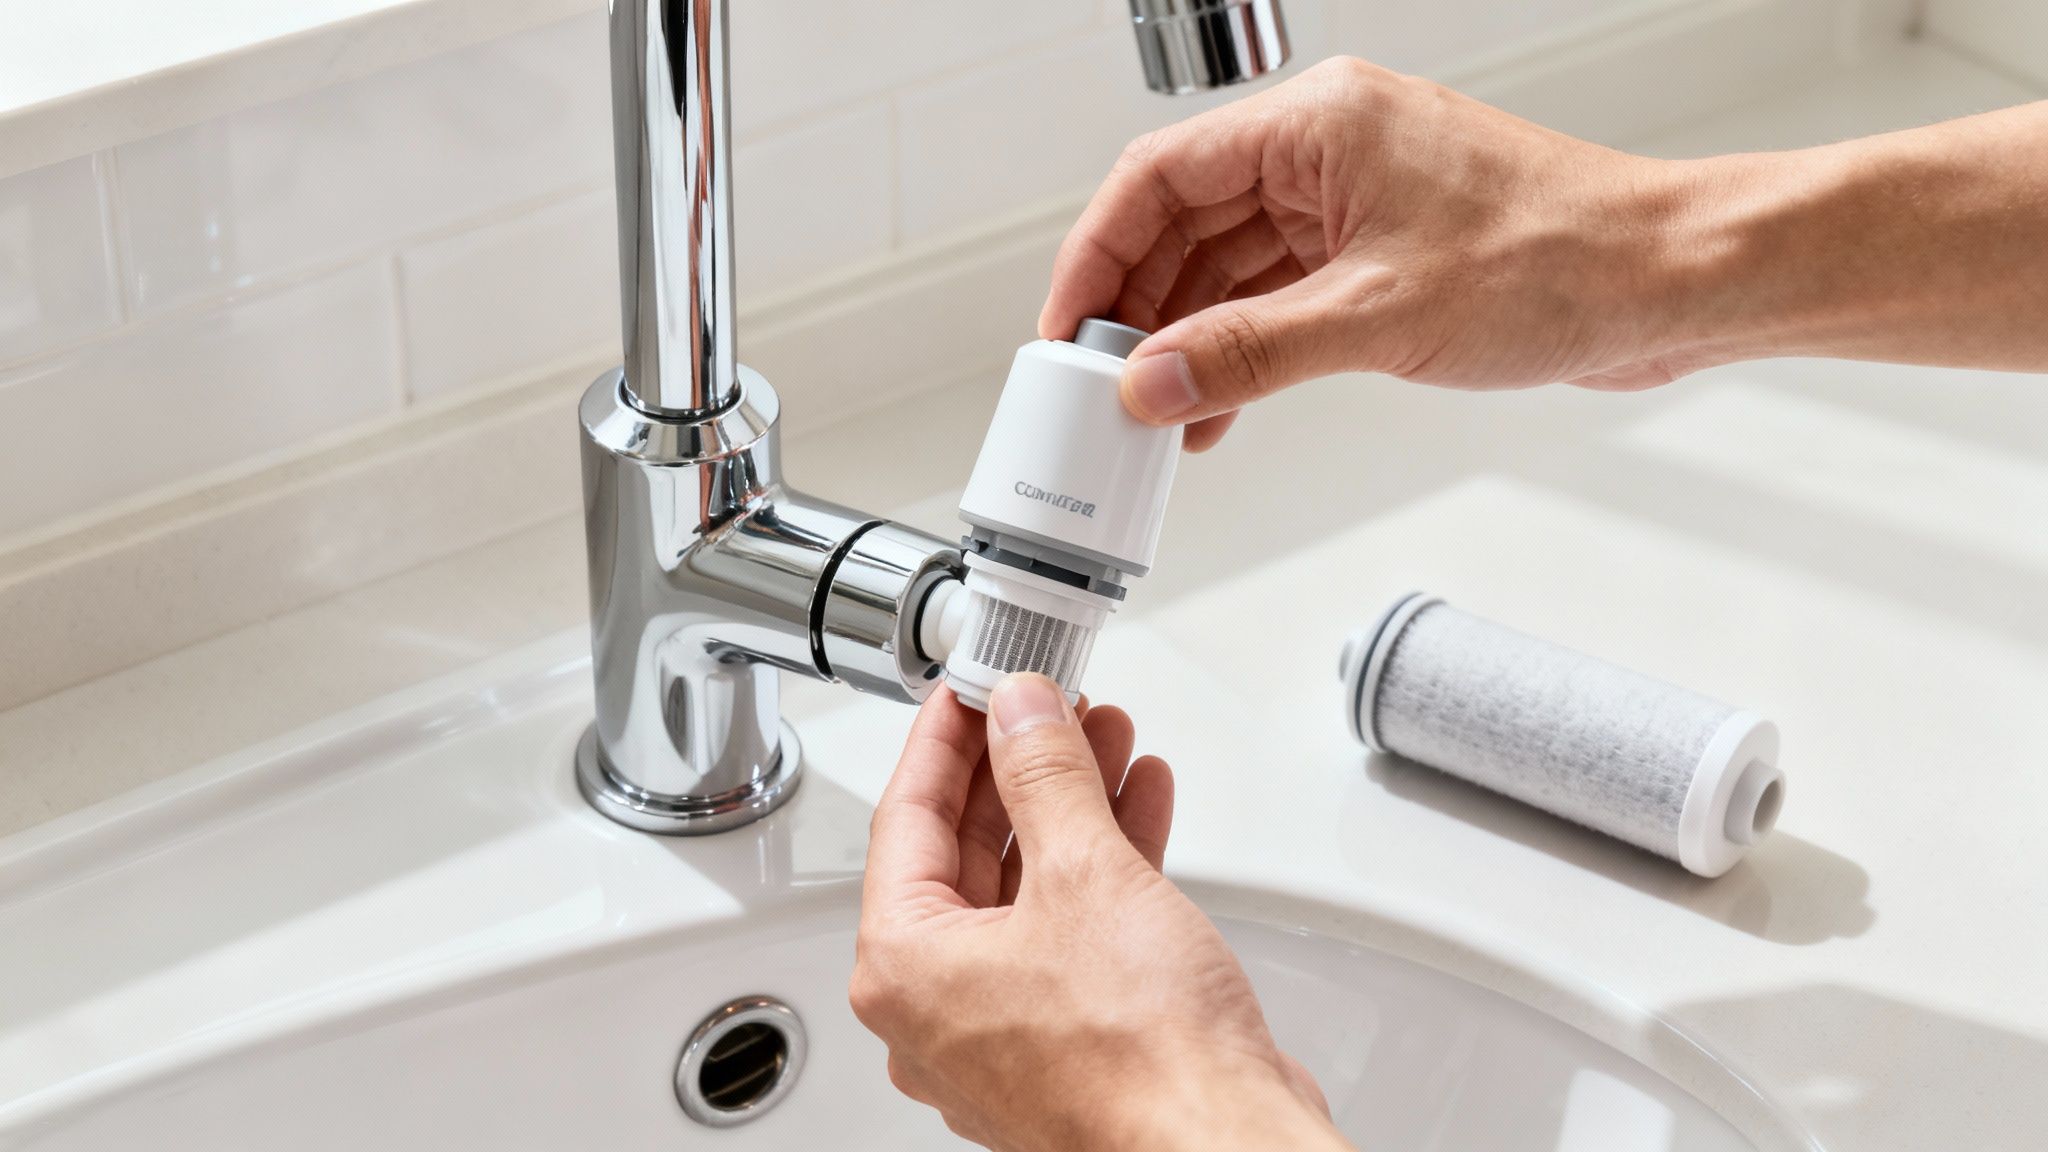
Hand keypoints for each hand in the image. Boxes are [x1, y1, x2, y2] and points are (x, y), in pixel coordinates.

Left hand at [852, 676, 1344, 1151]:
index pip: (906, 817)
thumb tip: (1020, 714)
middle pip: (964, 853)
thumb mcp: (1085, 873)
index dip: (948, 738)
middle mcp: (939, 1010)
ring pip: (1023, 891)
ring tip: (1107, 740)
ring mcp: (1003, 1033)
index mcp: (904, 969)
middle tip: (1051, 707)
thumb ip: (1045, 776)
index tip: (975, 686)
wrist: (1222, 1149)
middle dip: (1021, 769)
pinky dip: (1101, 867)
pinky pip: (1066, 933)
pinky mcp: (1067, 1043)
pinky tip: (1138, 808)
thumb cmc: (1142, 1059)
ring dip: (1069, 809)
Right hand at [1041, 56, 1701, 450]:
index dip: (1096, 254)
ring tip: (1154, 413)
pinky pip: (1279, 296)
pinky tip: (1217, 405)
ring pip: (1229, 265)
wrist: (1672, 283)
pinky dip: (1242, 349)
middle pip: (1185, 222)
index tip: (1067, 330)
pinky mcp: (1382, 253)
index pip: (1159, 176)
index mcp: (1318, 124)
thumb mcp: (1379, 317)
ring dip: (1189, 338)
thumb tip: (1153, 383)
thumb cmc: (1563, 259)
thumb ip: (1249, 352)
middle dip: (1138, 307)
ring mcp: (1355, 202)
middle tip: (1102, 385)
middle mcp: (1329, 152)